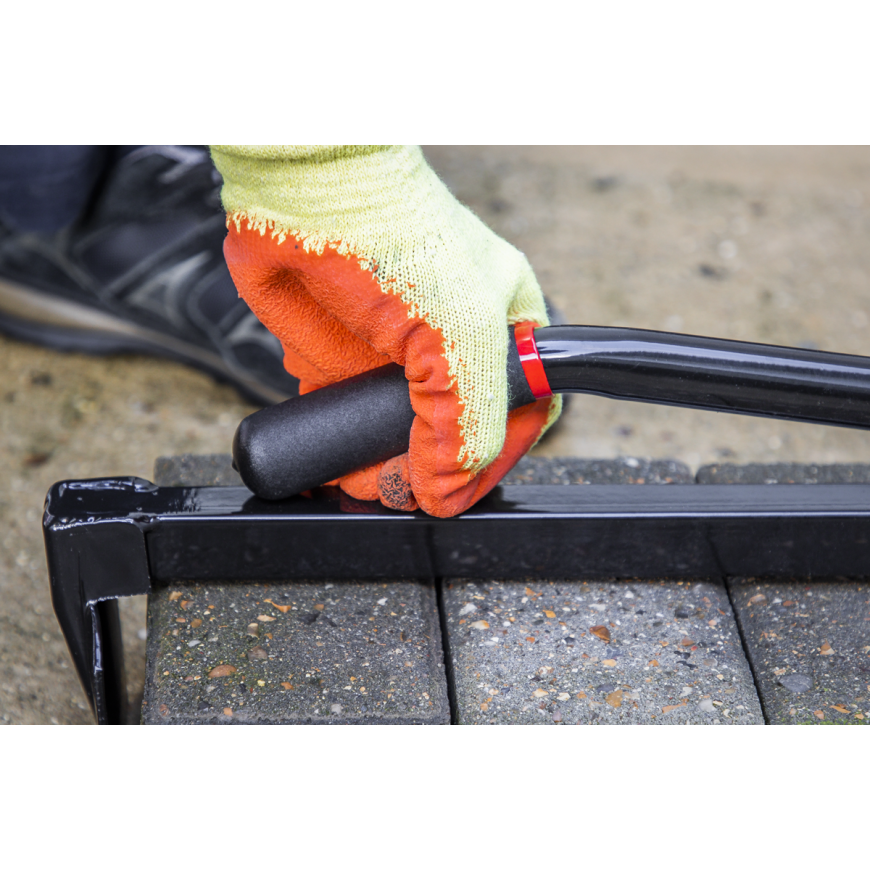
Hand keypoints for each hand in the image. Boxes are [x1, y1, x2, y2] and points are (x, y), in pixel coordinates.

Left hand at [210, 145, 561, 516]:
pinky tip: (335, 464)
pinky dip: (341, 449)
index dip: (491, 461)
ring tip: (364, 484)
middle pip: (453, 435)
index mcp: (501, 330)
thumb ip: (465, 419)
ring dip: (383, 471)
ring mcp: (393, 358)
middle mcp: (449, 348)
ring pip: (398, 437)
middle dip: (431, 472)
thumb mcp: (461, 331)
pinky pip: (347, 422)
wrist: (302, 197)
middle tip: (404, 492)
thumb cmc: (395, 232)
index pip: (518, 415)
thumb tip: (446, 488)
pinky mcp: (341, 362)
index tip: (458, 493)